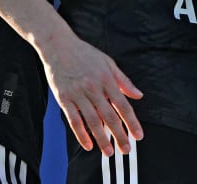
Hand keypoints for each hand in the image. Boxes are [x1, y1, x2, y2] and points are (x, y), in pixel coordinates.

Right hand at [37, 28, 143, 155]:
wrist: (58, 45)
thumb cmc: (84, 54)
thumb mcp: (108, 63)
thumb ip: (123, 81)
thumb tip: (138, 95)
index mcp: (106, 79)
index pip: (123, 105)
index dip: (131, 122)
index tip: (138, 136)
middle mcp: (93, 88)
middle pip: (109, 116)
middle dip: (119, 135)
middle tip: (126, 150)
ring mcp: (78, 94)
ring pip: (92, 121)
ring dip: (102, 139)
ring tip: (109, 152)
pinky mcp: (64, 98)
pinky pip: (74, 120)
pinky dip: (81, 134)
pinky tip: (88, 145)